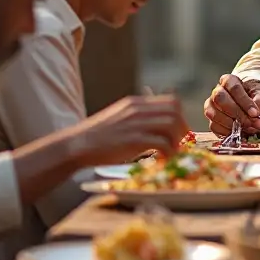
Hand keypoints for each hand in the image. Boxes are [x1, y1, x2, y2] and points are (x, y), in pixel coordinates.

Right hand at [70, 95, 188, 166]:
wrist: (77, 145)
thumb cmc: (98, 136)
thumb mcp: (120, 117)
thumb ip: (138, 117)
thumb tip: (159, 125)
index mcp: (136, 103)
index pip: (171, 101)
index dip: (180, 116)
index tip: (179, 130)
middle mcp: (138, 109)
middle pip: (175, 111)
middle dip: (182, 128)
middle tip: (180, 143)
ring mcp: (135, 123)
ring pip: (171, 124)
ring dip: (176, 140)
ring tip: (171, 152)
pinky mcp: (133, 140)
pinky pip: (162, 142)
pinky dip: (168, 152)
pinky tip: (163, 159)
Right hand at [203, 74, 259, 135]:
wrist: (253, 108)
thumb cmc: (257, 98)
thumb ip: (259, 102)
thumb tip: (254, 114)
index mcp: (229, 80)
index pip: (234, 88)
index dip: (244, 101)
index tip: (255, 113)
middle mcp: (217, 91)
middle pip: (220, 99)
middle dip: (237, 113)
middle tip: (251, 122)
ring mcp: (211, 106)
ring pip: (214, 114)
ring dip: (232, 124)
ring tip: (249, 128)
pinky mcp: (211, 120)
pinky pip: (214, 127)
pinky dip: (228, 132)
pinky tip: (240, 133)